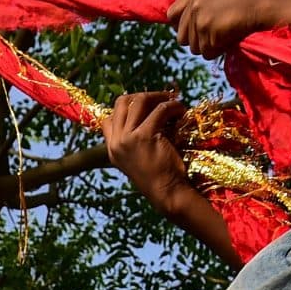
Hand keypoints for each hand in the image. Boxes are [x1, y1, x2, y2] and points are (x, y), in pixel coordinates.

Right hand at [103, 90, 192, 209]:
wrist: (166, 193)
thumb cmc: (157, 178)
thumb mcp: (137, 159)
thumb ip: (134, 140)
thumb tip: (147, 114)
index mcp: (112, 148)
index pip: (109, 117)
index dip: (128, 108)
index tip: (147, 109)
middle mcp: (116, 142)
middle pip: (122, 102)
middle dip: (143, 96)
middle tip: (160, 99)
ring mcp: (128, 138)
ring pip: (139, 101)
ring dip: (159, 97)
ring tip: (172, 103)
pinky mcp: (145, 136)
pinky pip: (160, 110)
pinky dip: (173, 106)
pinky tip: (180, 111)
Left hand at [168, 0, 273, 60]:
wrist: (266, 0)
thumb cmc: (251, 0)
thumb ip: (204, 7)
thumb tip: (190, 30)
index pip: (171, 14)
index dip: (179, 27)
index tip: (192, 32)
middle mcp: (194, 2)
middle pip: (181, 37)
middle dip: (197, 42)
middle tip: (216, 37)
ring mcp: (199, 16)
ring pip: (194, 48)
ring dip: (210, 47)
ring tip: (228, 34)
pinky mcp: (206, 28)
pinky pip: (207, 52)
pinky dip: (219, 50)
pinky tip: (231, 38)